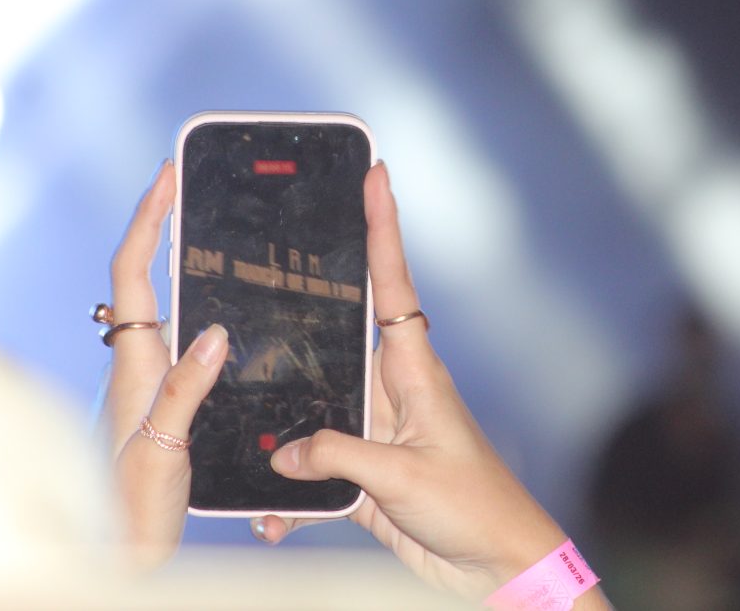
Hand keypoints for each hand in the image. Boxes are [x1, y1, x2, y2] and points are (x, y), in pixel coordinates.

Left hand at [102, 159, 229, 567]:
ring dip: (174, 260)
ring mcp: (146, 378)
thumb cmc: (133, 507)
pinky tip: (220, 306)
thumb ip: (185, 389)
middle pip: (141, 276)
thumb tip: (214, 332)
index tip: (167, 177)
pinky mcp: (162, 397)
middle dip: (159, 224)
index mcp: (133, 365)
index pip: (133, 274)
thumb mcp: (164, 447)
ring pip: (158, 303)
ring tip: (205, 227)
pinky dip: (192, 303)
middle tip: (186, 185)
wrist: (123, 549)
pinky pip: (175, 334)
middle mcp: (136, 363)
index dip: (148, 220)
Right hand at [255, 163, 580, 603]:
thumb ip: (341, 456)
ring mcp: (374, 428)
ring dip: (285, 425)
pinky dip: (292, 492)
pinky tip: (272, 516)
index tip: (377, 175)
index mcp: (414, 371)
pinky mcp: (364, 470)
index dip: (384, 228)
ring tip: (246, 423)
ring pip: (315, 405)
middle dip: (304, 307)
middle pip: (339, 334)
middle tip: (266, 266)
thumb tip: (285, 452)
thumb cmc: (473, 506)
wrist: (493, 564)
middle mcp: (391, 389)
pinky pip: (315, 467)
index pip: (394, 284)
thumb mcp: (404, 477)